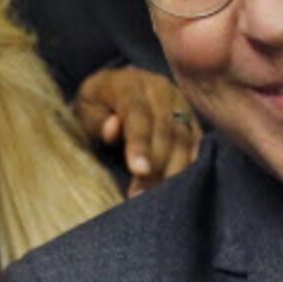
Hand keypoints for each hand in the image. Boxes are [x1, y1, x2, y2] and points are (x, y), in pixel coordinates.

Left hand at [74, 65, 199, 194]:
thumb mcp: (86, 109)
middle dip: (156, 165)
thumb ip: (96, 120)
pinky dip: (190, 164)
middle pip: (165, 129)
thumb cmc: (96, 106)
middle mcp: (160, 89)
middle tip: (143, 195)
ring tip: (158, 196)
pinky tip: (180, 186)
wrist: (116, 88)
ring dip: (173, 170)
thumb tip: (113, 129)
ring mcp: (180, 102)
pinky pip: (196, 143)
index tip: (139, 171)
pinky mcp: (191, 117)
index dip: (140, 144)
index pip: (137, 114)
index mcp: (130, 85)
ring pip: (184, 138)